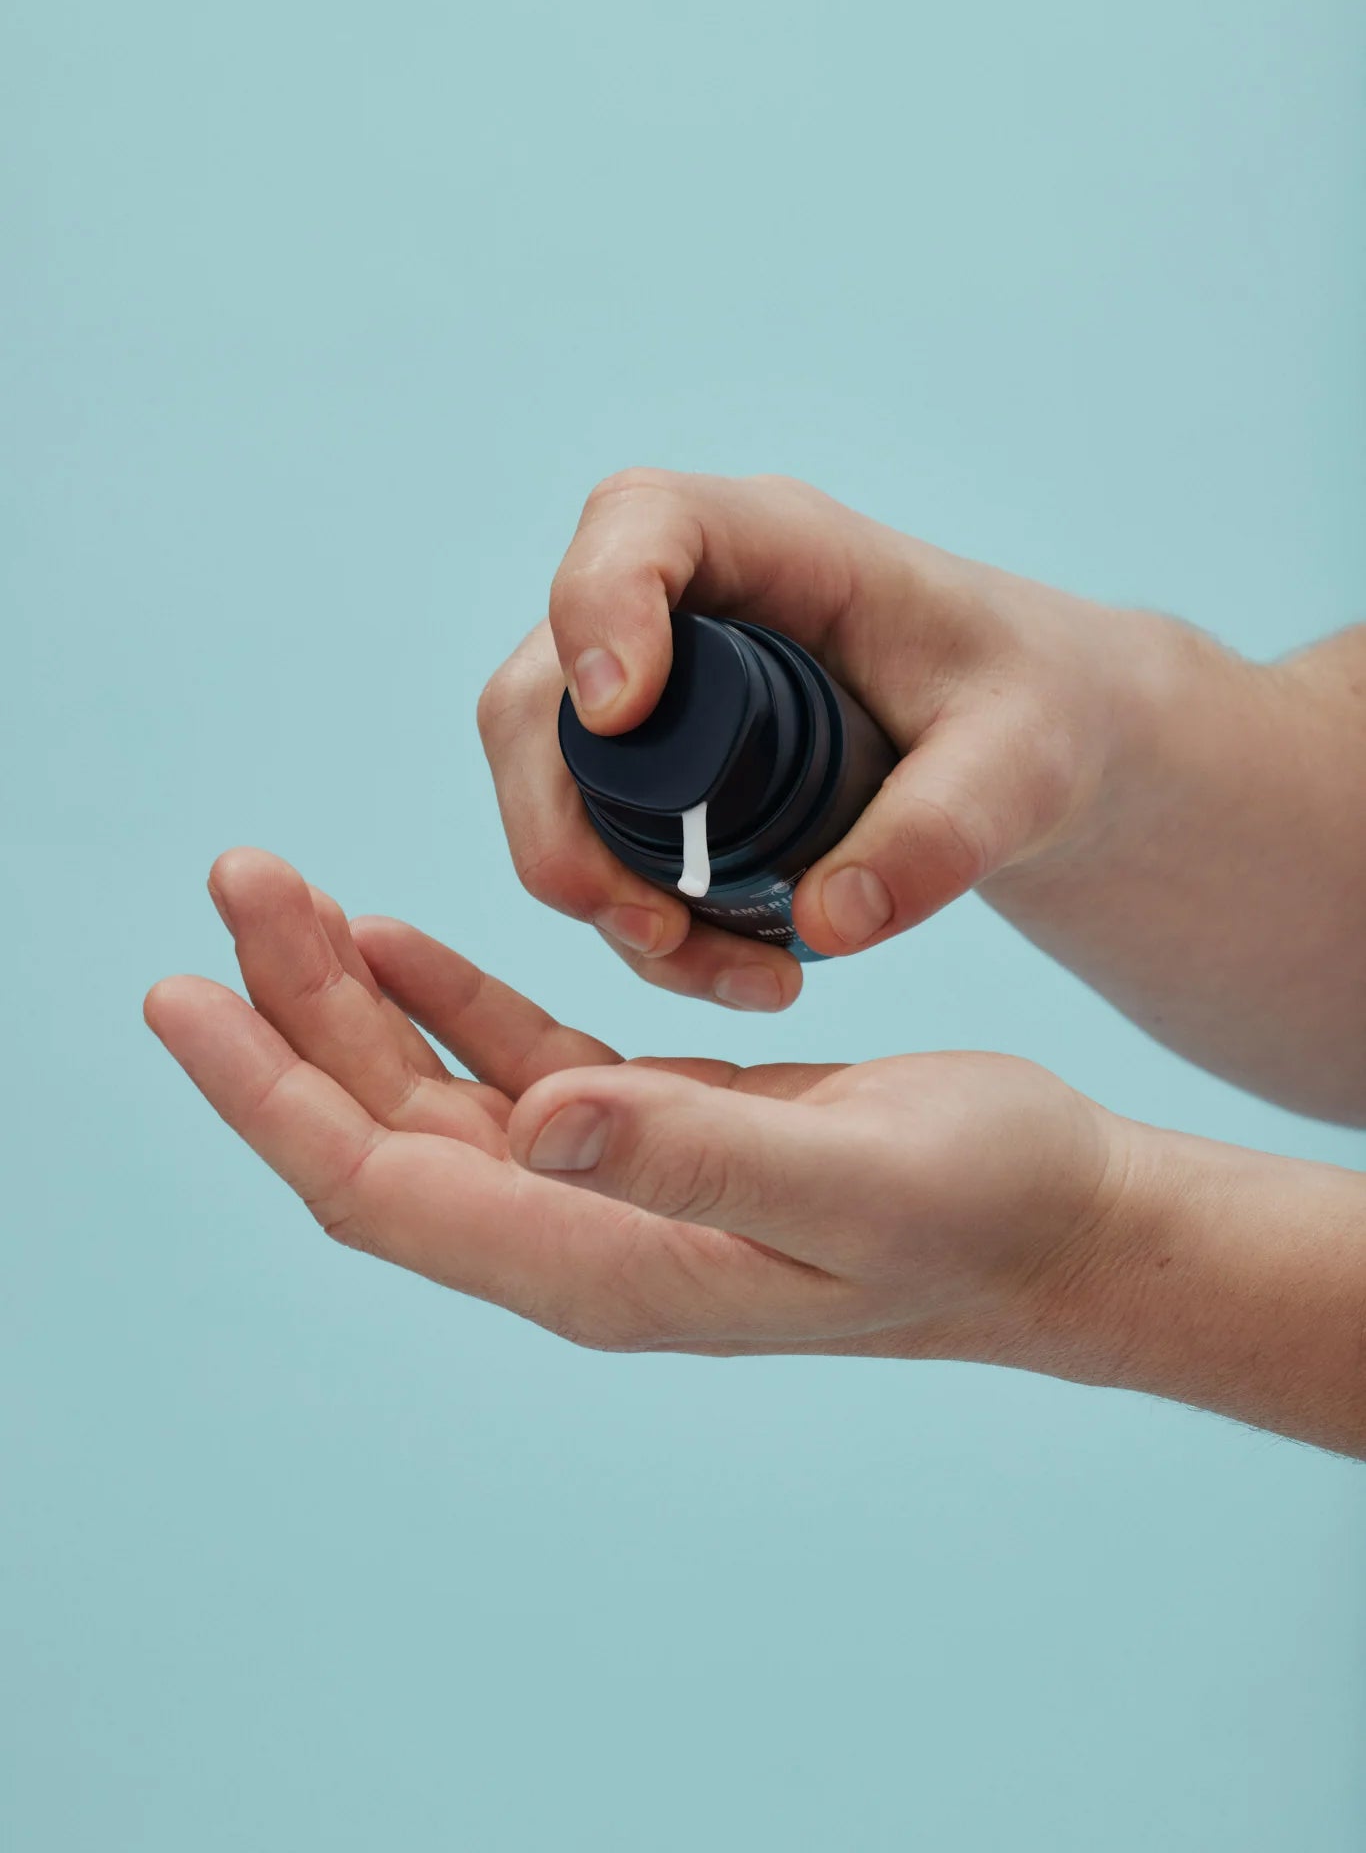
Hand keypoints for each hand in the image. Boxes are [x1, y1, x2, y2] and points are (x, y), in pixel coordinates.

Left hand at [143, 849, 1117, 1359]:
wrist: (1058, 1220)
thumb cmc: (977, 1211)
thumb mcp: (849, 1183)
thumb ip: (689, 1160)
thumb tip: (532, 1128)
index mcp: (597, 1263)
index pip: (379, 1184)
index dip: (268, 1096)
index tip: (180, 998)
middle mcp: (579, 1234)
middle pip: (379, 1128)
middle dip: (288, 1013)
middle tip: (238, 879)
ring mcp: (610, 1187)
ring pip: (432, 1091)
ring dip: (350, 996)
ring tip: (284, 891)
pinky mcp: (652, 1134)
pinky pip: (513, 1065)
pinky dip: (447, 998)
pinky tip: (397, 939)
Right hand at [477, 467, 1140, 1008]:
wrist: (1035, 740)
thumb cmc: (1036, 711)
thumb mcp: (1024, 767)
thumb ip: (947, 832)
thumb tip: (827, 924)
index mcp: (778, 544)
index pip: (643, 524)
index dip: (601, 605)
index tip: (625, 714)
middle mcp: (689, 601)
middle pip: (546, 684)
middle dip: (561, 820)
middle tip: (652, 929)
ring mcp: (654, 684)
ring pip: (551, 781)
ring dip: (598, 893)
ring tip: (731, 977)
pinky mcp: (651, 765)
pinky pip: (588, 840)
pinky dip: (633, 920)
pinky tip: (733, 973)